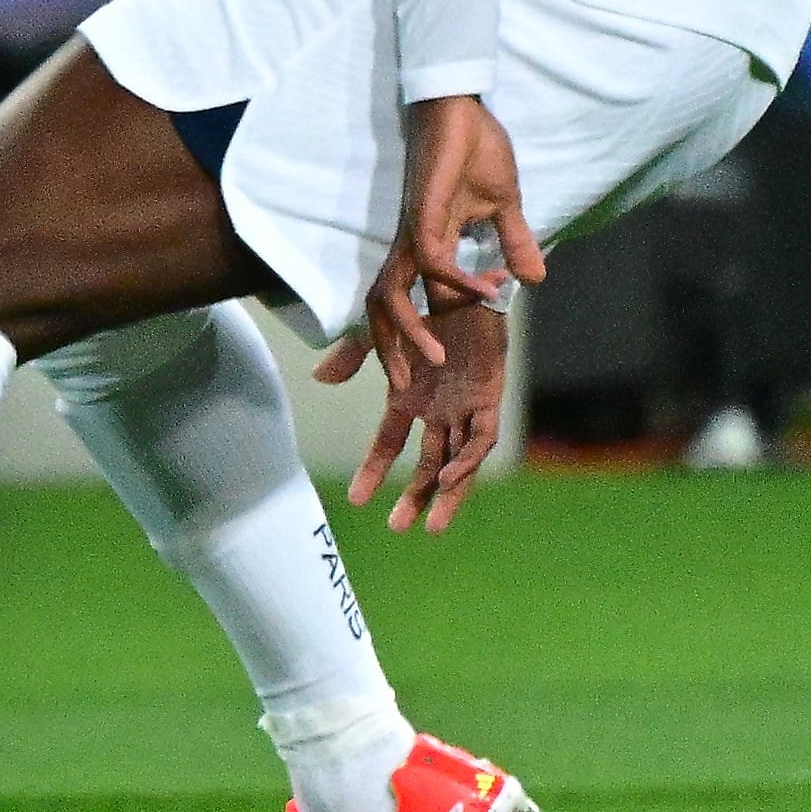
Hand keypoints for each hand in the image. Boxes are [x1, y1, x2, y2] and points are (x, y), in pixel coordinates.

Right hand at [317, 287, 508, 532]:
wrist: (463, 281)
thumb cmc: (423, 303)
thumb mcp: (380, 332)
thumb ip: (352, 356)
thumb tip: (321, 378)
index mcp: (410, 397)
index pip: (390, 444)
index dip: (374, 471)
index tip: (357, 502)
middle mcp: (438, 409)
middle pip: (427, 463)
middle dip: (415, 497)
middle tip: (399, 529)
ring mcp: (464, 406)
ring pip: (457, 462)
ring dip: (446, 494)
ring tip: (433, 527)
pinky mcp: (489, 397)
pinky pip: (480, 439)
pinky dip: (466, 461)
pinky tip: (449, 477)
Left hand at [363, 93, 542, 382]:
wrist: (460, 108)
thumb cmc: (474, 150)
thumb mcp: (502, 206)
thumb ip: (512, 242)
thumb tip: (531, 279)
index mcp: (422, 247)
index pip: (399, 299)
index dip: (394, 336)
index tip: (405, 377)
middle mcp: (411, 246)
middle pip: (381, 306)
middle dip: (387, 349)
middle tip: (406, 388)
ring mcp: (414, 230)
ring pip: (392, 291)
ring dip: (411, 327)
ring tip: (437, 357)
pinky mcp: (425, 212)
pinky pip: (433, 259)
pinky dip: (456, 282)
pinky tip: (486, 293)